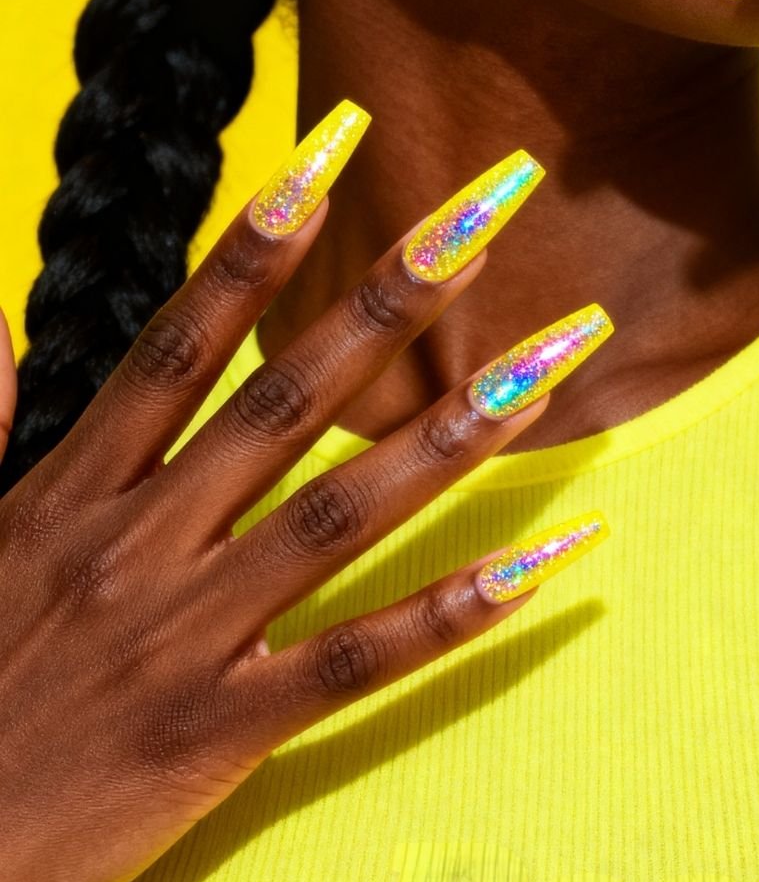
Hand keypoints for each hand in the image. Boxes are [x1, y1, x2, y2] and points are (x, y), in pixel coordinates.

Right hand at [0, 141, 609, 881]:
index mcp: (77, 489)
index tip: (331, 149)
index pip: (185, 338)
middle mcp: (142, 542)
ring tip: (557, 358)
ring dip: (458, 430)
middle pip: (288, 395)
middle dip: (396, 293)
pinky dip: (456, 610)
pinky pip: (357, 661)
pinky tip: (548, 561)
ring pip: (343, 512)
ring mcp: (187, 635)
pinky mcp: (220, 733)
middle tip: (493, 204)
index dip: (258, 237)